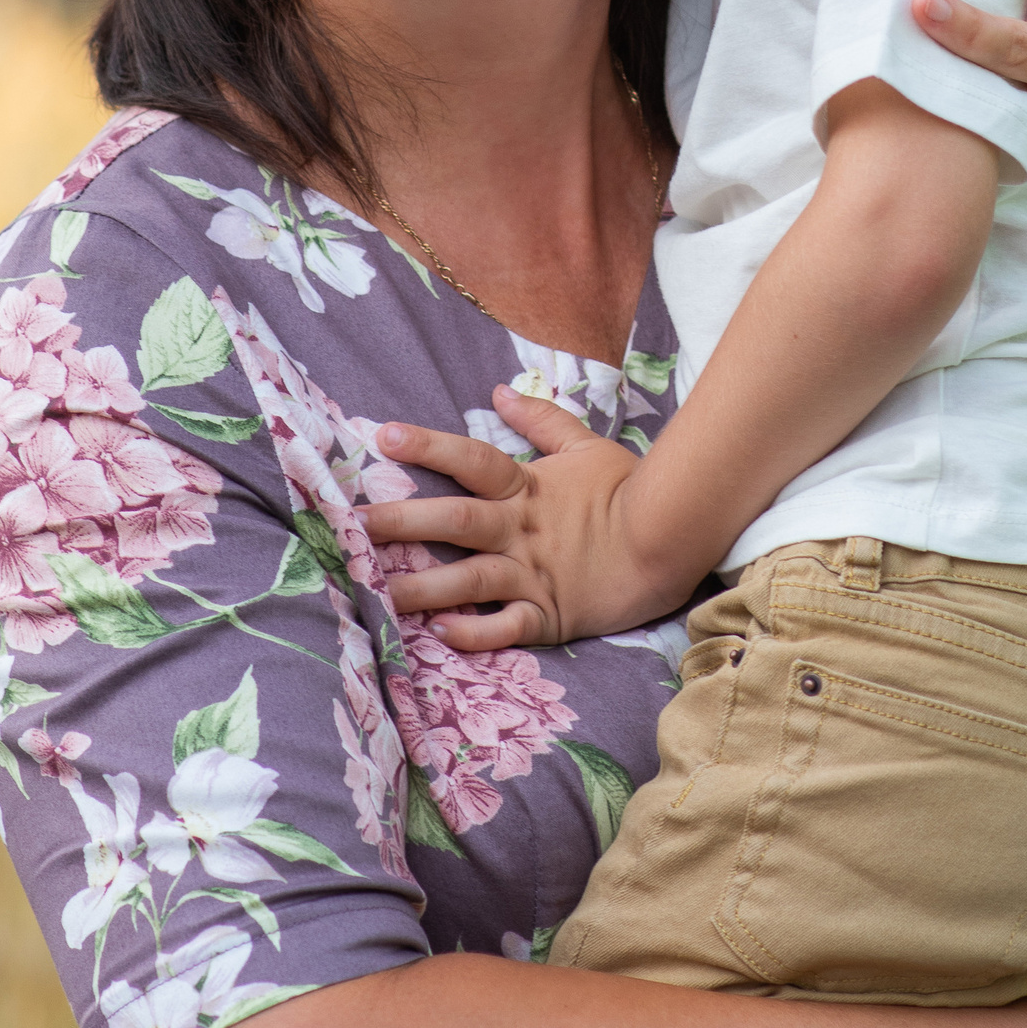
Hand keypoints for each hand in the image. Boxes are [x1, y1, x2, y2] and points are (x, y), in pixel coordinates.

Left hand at [362, 388, 678, 650]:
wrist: (672, 541)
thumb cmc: (628, 491)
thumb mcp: (586, 447)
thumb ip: (542, 420)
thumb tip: (500, 391)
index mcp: (527, 488)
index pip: (472, 459)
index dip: (429, 445)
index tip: (383, 436)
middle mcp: (521, 530)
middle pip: (456, 520)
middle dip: (404, 522)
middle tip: (354, 527)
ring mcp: (533, 574)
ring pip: (469, 579)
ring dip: (422, 587)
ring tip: (378, 593)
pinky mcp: (550, 615)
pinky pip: (507, 627)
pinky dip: (475, 633)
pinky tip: (441, 636)